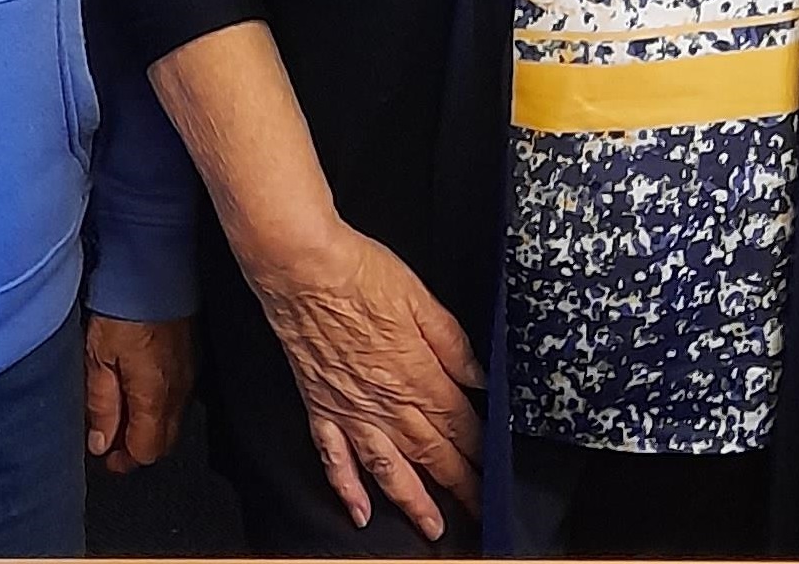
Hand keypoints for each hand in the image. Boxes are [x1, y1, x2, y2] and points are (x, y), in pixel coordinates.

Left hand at [83, 312, 194, 472]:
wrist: (155, 265)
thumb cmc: (124, 307)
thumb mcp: (98, 357)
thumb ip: (101, 404)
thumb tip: (101, 442)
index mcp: (155, 396)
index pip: (147, 451)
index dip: (125, 459)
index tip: (105, 455)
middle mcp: (179, 389)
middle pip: (164, 441)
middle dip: (138, 446)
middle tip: (111, 437)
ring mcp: (190, 370)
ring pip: (173, 418)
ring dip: (149, 423)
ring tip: (122, 409)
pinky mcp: (193, 353)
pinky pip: (179, 393)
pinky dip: (160, 401)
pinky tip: (140, 386)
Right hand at [249, 221, 482, 539]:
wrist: (305, 271)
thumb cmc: (362, 275)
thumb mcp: (421, 299)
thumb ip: (453, 344)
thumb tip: (480, 378)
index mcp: (417, 374)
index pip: (458, 424)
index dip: (479, 450)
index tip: (494, 469)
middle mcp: (387, 403)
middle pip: (431, 455)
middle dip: (459, 486)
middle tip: (478, 510)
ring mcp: (352, 412)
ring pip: (389, 470)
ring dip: (413, 502)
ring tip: (433, 528)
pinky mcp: (321, 409)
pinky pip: (335, 460)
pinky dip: (347, 490)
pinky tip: (360, 513)